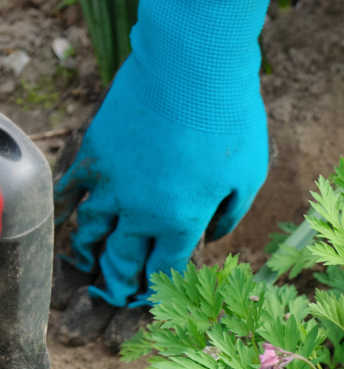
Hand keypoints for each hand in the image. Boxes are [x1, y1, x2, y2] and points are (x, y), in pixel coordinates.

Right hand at [55, 0, 270, 306]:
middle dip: (120, 281)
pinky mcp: (95, 151)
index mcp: (181, 223)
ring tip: (92, 265)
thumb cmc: (231, 124)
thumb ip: (228, 216)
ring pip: (92, 230)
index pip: (162, 271)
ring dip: (91, 252)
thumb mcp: (248, 179)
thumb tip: (210, 238)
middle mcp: (140, 211)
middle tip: (116, 293)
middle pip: (122, 259)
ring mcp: (112, 181)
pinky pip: (73, 190)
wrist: (193, 69)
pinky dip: (70, 210)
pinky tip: (71, 221)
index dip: (157, 290)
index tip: (153, 299)